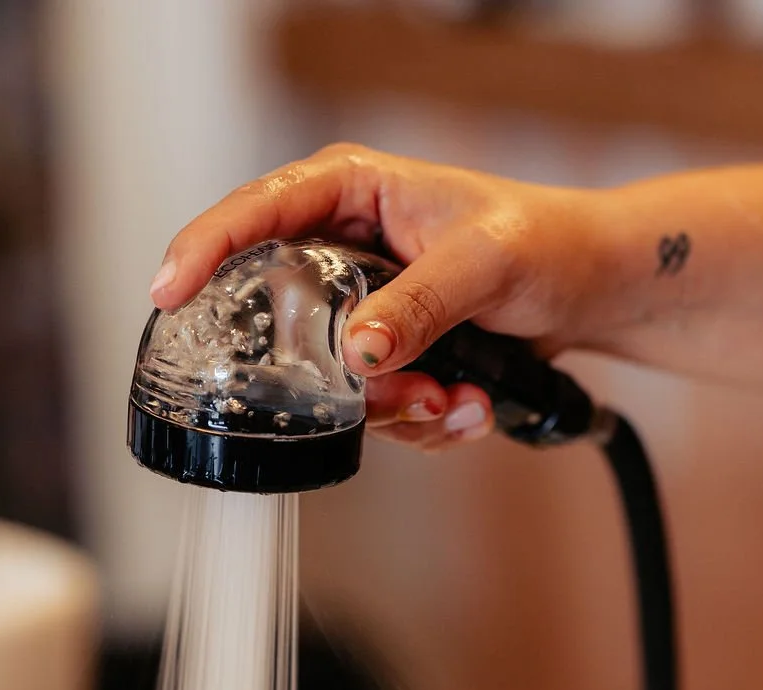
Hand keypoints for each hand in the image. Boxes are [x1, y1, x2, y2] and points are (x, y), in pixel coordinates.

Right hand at [150, 144, 601, 450]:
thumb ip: (419, 304)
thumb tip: (359, 351)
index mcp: (352, 193)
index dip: (205, 250)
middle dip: (342, 381)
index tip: (170, 292)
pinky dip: (430, 423)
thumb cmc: (545, 244)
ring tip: (462, 401)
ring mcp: (366, 313)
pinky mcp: (392, 361)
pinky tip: (475, 409)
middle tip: (409, 396)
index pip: (256, 213)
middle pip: (288, 324)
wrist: (591, 290)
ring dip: (402, 412)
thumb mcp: (484, 264)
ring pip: (338, 386)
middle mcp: (346, 251)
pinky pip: (382, 412)